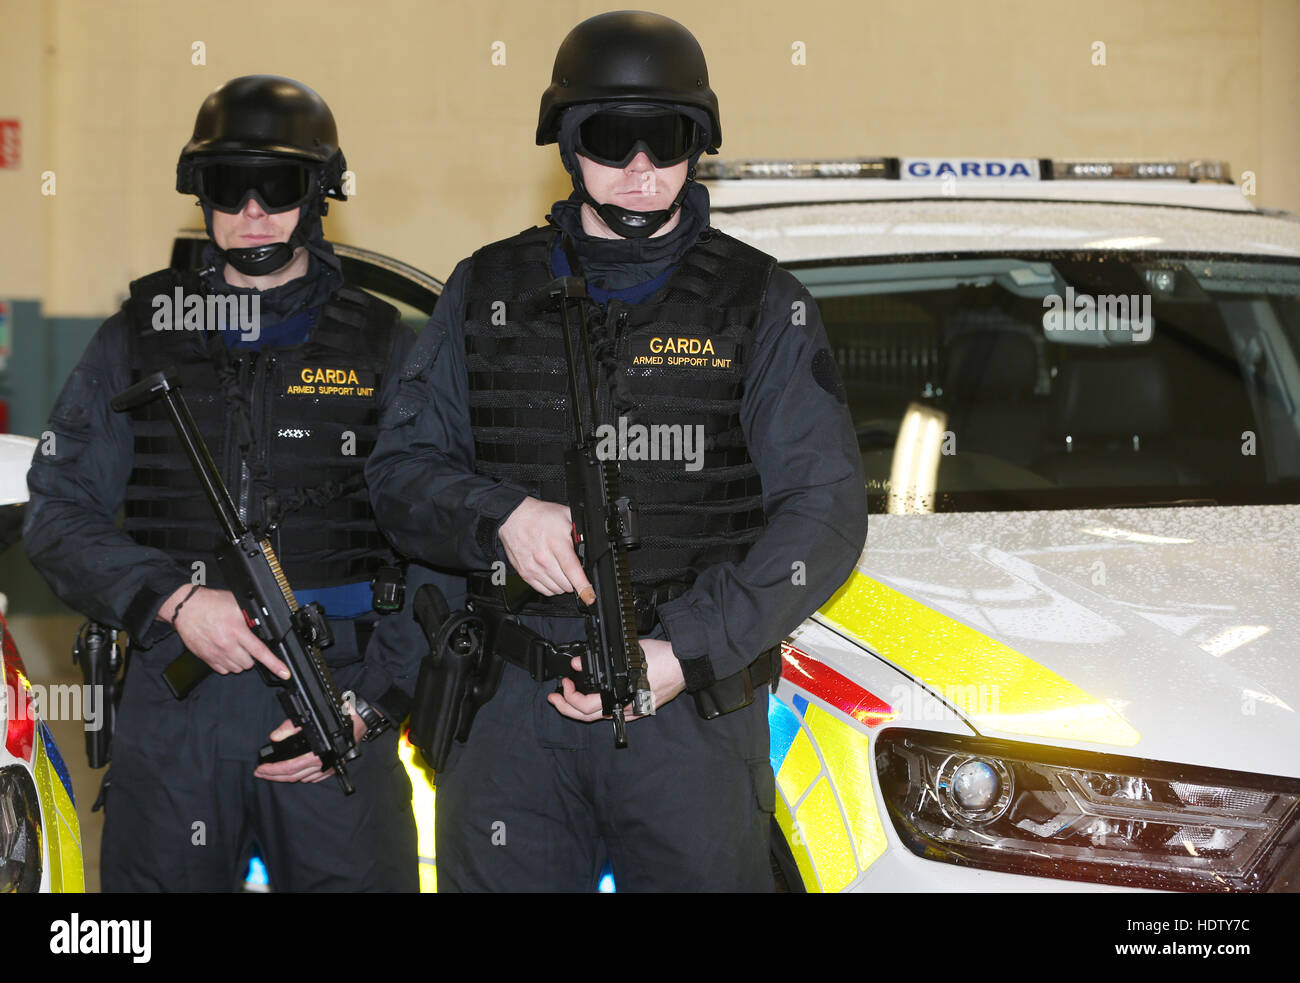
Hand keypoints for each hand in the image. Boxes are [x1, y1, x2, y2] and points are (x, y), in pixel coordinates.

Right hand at [160, 585, 290, 678]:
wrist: (185, 608)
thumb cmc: (211, 603)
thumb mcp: (236, 604)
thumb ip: (250, 617)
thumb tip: (263, 625)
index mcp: (236, 630)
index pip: (259, 651)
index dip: (274, 664)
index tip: (284, 673)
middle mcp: (226, 644)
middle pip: (249, 663)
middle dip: (252, 656)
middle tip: (247, 644)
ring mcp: (215, 653)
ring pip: (237, 669)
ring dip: (240, 661)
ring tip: (236, 647)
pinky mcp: (205, 658)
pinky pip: (223, 670)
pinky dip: (228, 665)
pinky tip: (226, 652)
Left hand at [253, 713, 366, 783]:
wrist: (362, 718)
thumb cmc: (340, 716)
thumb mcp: (313, 716)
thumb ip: (291, 727)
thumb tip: (275, 736)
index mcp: (318, 754)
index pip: (289, 768)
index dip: (272, 770)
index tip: (260, 769)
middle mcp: (324, 764)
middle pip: (293, 776)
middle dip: (275, 776)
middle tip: (261, 773)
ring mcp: (330, 768)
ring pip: (302, 778)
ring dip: (286, 777)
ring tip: (274, 772)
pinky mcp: (333, 767)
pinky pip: (314, 778)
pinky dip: (301, 777)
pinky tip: (294, 772)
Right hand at [497, 497, 594, 602]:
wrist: (513, 517)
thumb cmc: (540, 516)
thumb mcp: (566, 515)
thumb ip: (580, 529)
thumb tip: (592, 540)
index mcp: (556, 543)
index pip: (572, 569)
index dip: (583, 585)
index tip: (590, 596)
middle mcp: (543, 558)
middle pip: (566, 583)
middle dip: (575, 581)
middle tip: (574, 570)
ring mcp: (532, 567)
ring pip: (556, 589)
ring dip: (564, 585)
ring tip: (563, 571)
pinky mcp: (525, 573)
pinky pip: (544, 590)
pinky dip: (552, 587)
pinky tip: (553, 576)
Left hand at [546, 638, 684, 722]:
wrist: (685, 664)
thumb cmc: (662, 658)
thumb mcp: (628, 653)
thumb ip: (600, 660)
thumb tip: (578, 664)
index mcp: (623, 698)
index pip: (587, 707)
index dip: (570, 697)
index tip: (564, 683)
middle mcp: (627, 709)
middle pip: (588, 718)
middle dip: (566, 708)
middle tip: (554, 698)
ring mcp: (633, 711)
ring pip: (599, 718)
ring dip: (579, 709)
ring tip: (567, 698)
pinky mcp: (639, 708)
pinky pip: (612, 713)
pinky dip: (597, 708)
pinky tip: (592, 699)